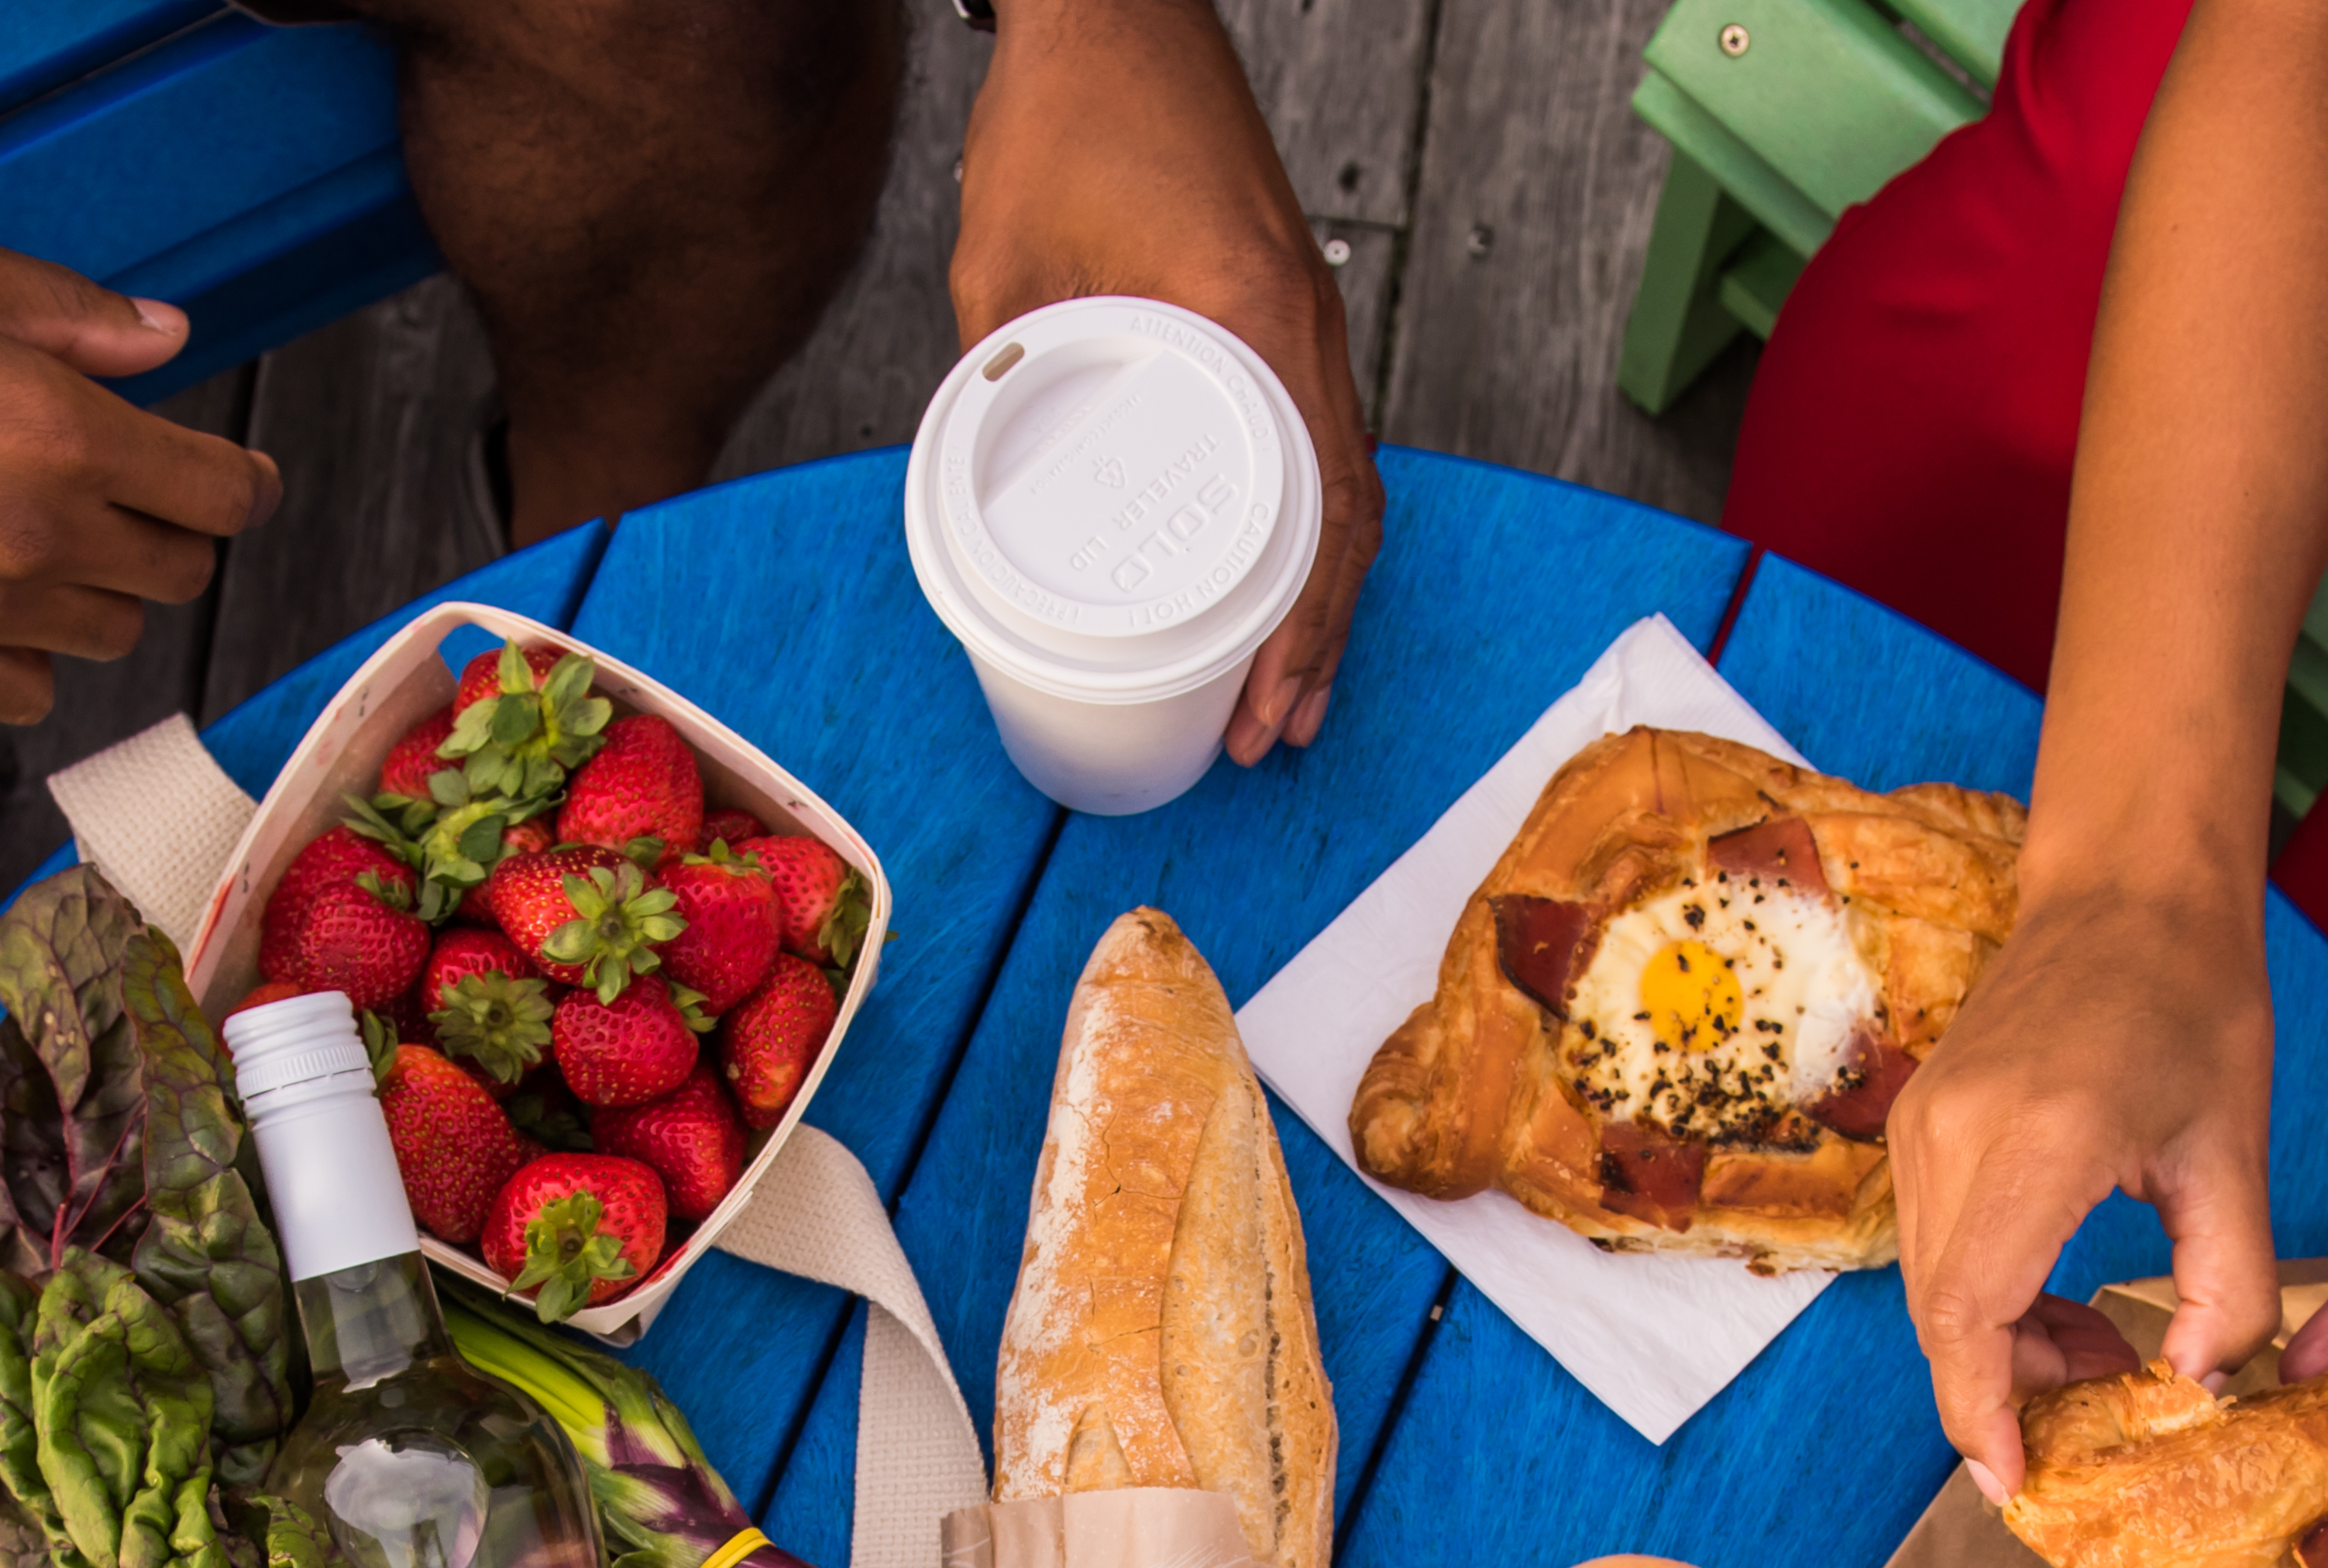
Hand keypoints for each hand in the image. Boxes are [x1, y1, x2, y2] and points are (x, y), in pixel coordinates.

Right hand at [0, 210, 279, 721]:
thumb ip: (66, 311)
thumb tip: (168, 338)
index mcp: (55, 427)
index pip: (218, 493)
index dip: (241, 485)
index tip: (237, 480)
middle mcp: (30, 532)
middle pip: (174, 570)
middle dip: (164, 530)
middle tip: (119, 493)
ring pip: (107, 632)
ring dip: (92, 589)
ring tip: (29, 533)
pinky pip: (25, 691)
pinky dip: (23, 654)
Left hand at [953, 0, 1381, 760]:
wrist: (1113, 2)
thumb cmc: (1068, 106)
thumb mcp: (1001, 263)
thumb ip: (999, 379)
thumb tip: (979, 488)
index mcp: (1252, 317)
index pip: (1314, 513)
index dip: (1298, 631)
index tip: (1264, 705)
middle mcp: (1304, 323)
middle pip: (1348, 521)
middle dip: (1317, 646)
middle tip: (1271, 735)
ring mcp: (1307, 314)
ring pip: (1347, 489)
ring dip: (1325, 601)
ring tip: (1289, 695)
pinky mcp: (1287, 304)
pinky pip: (1323, 440)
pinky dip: (1315, 527)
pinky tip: (1289, 584)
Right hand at [1888, 872, 2280, 1496]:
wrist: (2128, 886)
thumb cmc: (2195, 1001)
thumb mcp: (2237, 1154)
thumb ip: (2229, 1288)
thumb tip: (2194, 1390)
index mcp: (2037, 1140)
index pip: (1969, 1317)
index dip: (1984, 1415)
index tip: (2017, 1480)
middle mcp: (1953, 1135)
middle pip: (1943, 1321)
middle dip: (2007, 1395)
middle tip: (2089, 1423)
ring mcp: (1921, 1128)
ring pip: (1934, 1293)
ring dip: (2001, 1350)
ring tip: (2096, 1356)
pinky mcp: (1917, 1125)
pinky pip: (1937, 1250)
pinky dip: (1989, 1301)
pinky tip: (2062, 1303)